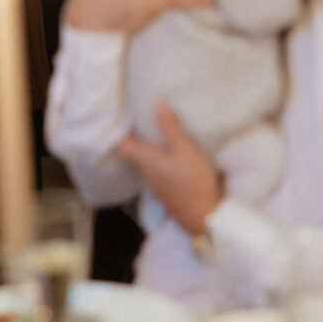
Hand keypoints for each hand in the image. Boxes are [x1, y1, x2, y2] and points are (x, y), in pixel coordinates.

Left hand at [118, 103, 223, 235]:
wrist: (207, 217)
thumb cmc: (193, 181)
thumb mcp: (185, 148)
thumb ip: (171, 127)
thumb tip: (157, 104)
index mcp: (145, 160)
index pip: (121, 145)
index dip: (115, 130)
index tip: (115, 115)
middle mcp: (146, 172)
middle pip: (132, 151)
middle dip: (132, 134)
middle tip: (135, 115)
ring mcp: (157, 183)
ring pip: (145, 160)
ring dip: (146, 144)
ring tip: (152, 127)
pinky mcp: (168, 189)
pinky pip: (157, 168)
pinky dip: (158, 155)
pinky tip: (168, 149)